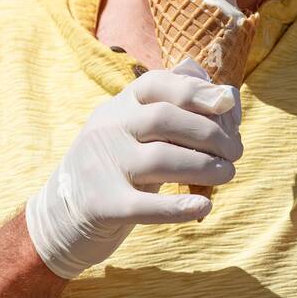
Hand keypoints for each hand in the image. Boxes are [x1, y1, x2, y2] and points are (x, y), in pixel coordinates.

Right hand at [25, 63, 241, 279]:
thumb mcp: (133, 131)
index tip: (227, 103)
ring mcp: (102, 166)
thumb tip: (224, 96)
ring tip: (228, 174)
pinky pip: (146, 206)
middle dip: (209, 133)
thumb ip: (171, 113)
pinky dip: (179, 207)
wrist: (61, 214)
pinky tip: (205, 206)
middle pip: (164, 119)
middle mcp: (107, 129)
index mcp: (118, 106)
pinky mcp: (102, 205)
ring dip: (204, 166)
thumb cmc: (115, 167)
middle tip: (235, 151)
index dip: (195, 90)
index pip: (156, 83)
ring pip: (161, 159)